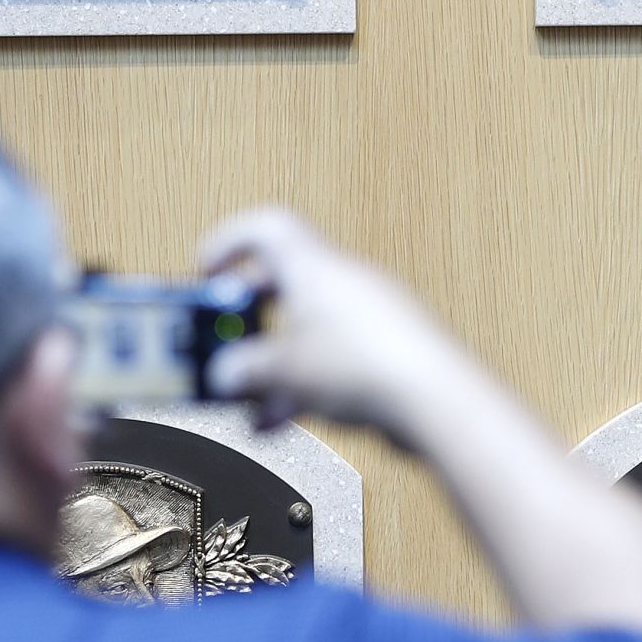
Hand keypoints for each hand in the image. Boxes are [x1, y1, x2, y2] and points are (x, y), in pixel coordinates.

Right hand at [199, 208, 454, 442]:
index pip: (265, 227)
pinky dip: (306, 378)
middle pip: (282, 282)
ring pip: (307, 327)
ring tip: (254, 395)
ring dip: (276, 359)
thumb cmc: (369, 363)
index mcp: (313, 265)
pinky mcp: (386, 347)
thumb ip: (245, 371)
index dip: (230, 241)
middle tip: (225, 337)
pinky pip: (333, 354)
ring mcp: (367, 313)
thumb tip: (226, 375)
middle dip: (248, 315)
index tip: (207, 266)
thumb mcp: (284, 370)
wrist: (434, 398)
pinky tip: (289, 414)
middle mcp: (342, 280)